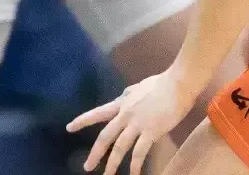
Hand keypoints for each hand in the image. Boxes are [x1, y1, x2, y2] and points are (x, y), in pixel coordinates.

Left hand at [68, 69, 193, 174]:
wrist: (179, 83)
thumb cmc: (164, 82)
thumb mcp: (139, 87)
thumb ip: (129, 95)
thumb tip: (124, 98)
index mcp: (123, 102)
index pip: (99, 112)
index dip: (83, 121)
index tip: (69, 128)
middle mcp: (126, 114)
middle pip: (106, 136)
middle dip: (95, 153)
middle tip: (87, 166)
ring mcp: (137, 124)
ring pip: (120, 147)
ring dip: (112, 164)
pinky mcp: (151, 131)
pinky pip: (139, 152)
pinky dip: (135, 165)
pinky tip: (133, 174)